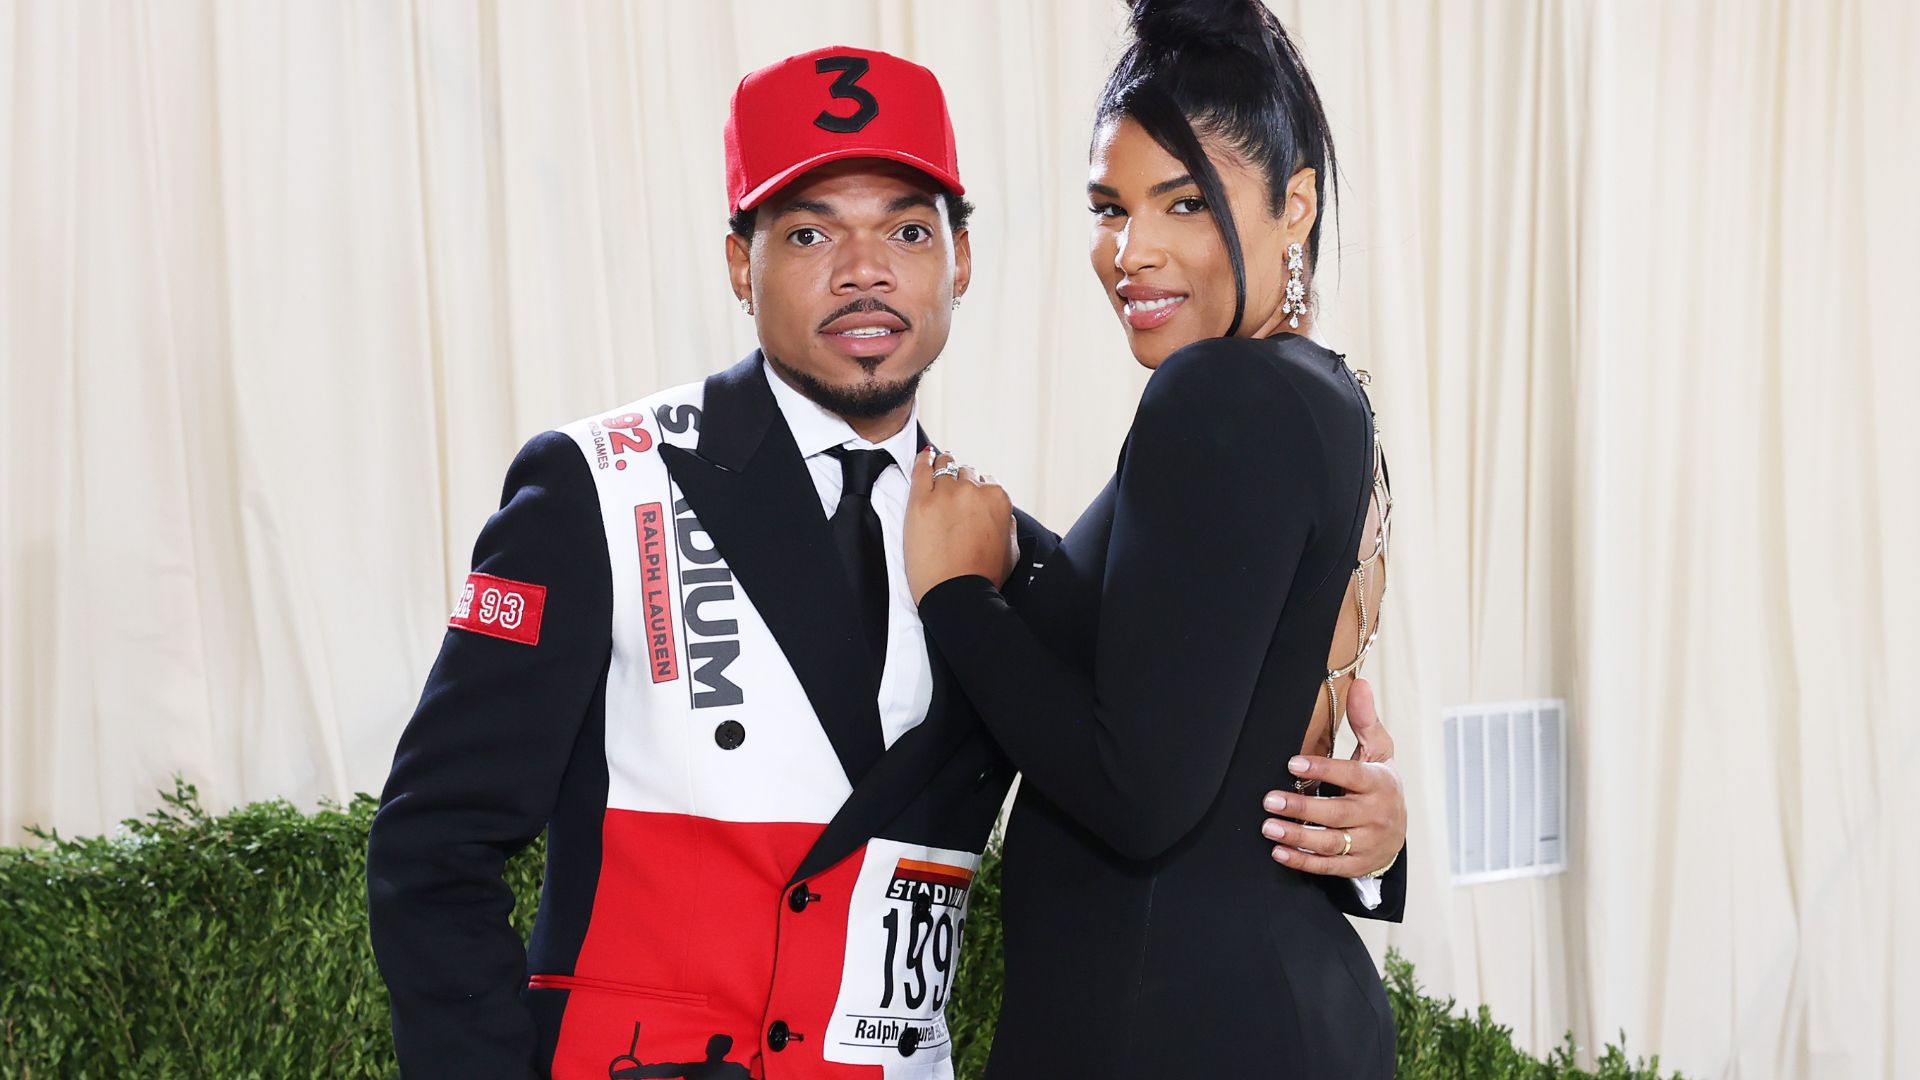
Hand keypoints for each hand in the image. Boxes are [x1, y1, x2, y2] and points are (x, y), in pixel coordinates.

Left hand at [905, 449, 1018, 602]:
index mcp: (997, 498)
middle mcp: (973, 490)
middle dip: (960, 482)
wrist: (956, 594)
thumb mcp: (1011, 550)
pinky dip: (922, 461)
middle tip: (953, 494)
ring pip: (944, 466)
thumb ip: (1007, 523)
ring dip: (942, 467)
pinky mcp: (919, 502)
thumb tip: (1000, 513)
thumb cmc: (983, 577)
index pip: (987, 482)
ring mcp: (944, 494)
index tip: (970, 498)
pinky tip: (923, 456)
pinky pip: (920, 470)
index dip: (977, 491)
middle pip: (965, 472)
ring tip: (937, 467)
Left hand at [1258, 678, 1406, 876]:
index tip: (1292, 763)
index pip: (1351, 776)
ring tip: (1268, 827)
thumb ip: (1365, 720)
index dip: (1323, 770)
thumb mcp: (1379, 750)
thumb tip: (1361, 684)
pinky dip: (1303, 861)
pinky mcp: (1357, 865)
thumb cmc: (1380, 782)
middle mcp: (1376, 815)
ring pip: (1331, 843)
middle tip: (1269, 799)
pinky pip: (1328, 866)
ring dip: (1297, 837)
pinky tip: (1279, 852)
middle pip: (1337, 814)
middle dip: (1302, 807)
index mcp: (1379, 783)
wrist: (1398, 829)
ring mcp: (1368, 843)